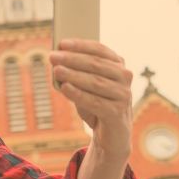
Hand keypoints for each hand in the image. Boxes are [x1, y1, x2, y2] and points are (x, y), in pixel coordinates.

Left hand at [49, 39, 132, 159]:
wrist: (111, 134)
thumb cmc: (96, 104)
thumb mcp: (86, 87)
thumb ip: (77, 73)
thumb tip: (58, 62)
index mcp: (118, 65)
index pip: (100, 50)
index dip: (80, 45)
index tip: (61, 43)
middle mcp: (124, 77)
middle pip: (96, 64)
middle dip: (72, 59)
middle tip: (53, 56)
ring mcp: (123, 95)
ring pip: (95, 82)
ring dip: (73, 75)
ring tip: (56, 70)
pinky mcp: (117, 113)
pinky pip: (95, 101)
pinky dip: (78, 94)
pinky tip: (65, 88)